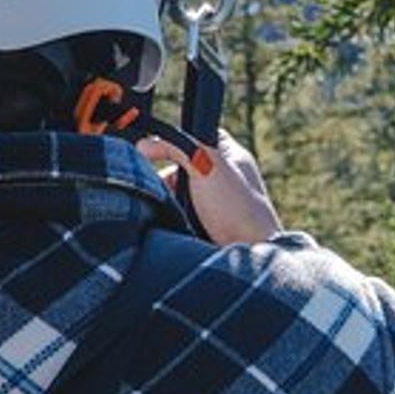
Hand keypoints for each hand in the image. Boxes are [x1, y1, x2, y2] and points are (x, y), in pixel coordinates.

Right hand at [135, 129, 283, 245]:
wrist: (249, 258)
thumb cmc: (238, 208)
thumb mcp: (206, 165)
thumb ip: (177, 147)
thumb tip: (145, 144)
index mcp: (230, 156)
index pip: (197, 135)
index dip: (175, 140)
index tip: (152, 149)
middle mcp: (223, 177)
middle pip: (180, 167)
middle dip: (166, 178)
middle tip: (161, 187)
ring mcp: (215, 203)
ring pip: (176, 194)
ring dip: (168, 201)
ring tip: (170, 210)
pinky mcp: (205, 226)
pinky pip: (178, 215)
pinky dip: (171, 218)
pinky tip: (170, 223)